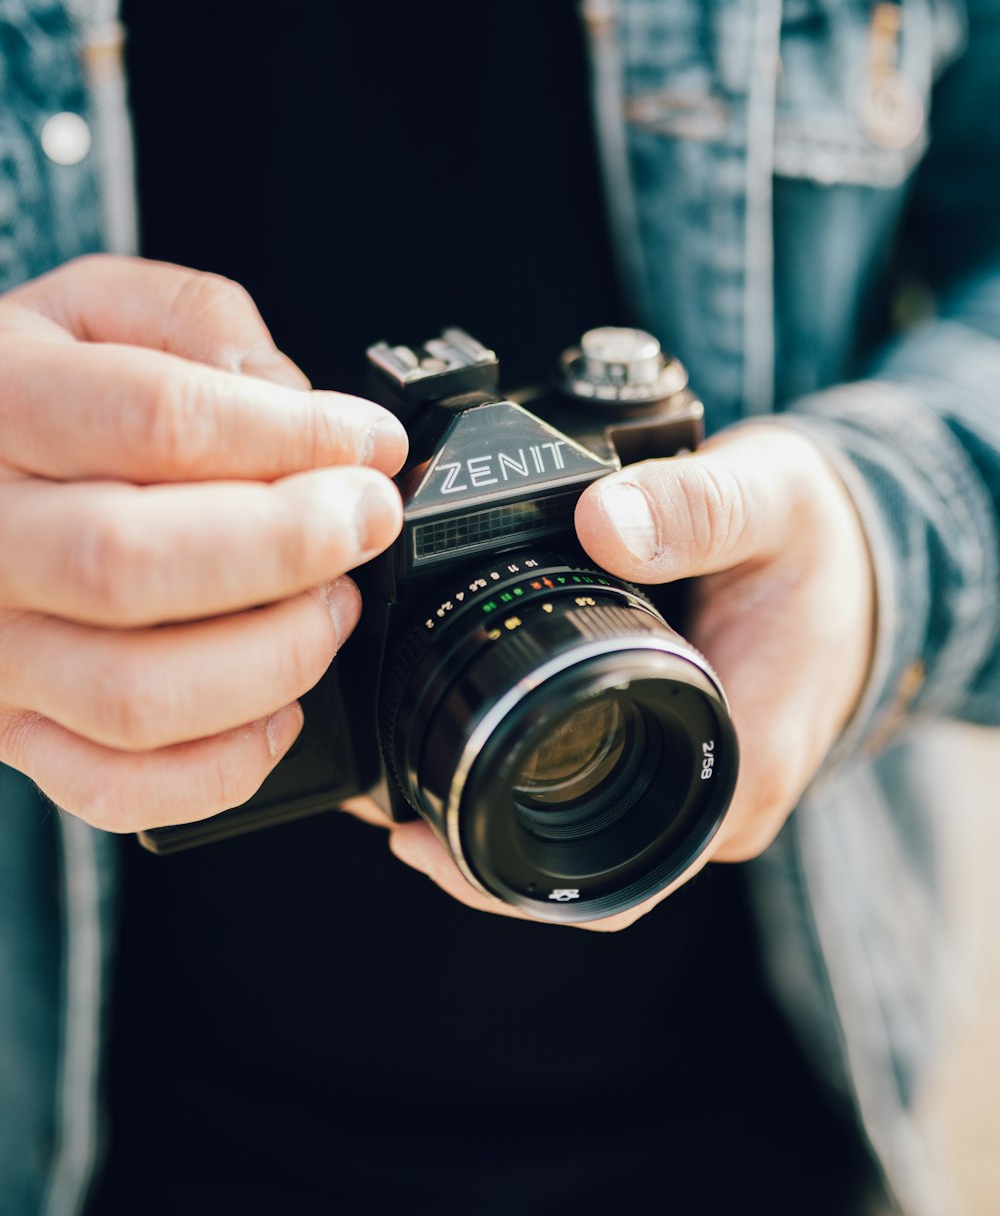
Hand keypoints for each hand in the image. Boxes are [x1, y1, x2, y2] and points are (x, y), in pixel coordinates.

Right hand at [0, 255, 406, 830]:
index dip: (292, 437)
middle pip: (135, 565)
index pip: (157, 422)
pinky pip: (117, 786)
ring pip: (136, 694)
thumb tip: (291, 401)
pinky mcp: (15, 727)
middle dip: (290, 546)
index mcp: (1, 405)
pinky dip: (224, 764)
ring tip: (331, 604)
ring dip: (273, 656)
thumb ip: (199, 324)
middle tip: (365, 520)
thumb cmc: (29, 388)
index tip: (368, 444)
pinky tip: (279, 705)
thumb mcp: (97, 304)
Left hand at [384, 424, 874, 929]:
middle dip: (477, 845)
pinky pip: (593, 795)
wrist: (863, 557)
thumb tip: (601, 520)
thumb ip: (694, 508)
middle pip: (581, 871)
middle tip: (382, 800)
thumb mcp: (770, 503)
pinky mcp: (677, 758)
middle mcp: (717, 800)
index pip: (616, 878)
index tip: (419, 833)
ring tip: (402, 773)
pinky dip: (528, 776)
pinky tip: (467, 736)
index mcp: (742, 765)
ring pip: (582, 838)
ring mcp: (695, 786)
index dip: (508, 872)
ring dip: (495, 814)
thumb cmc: (820, 544)